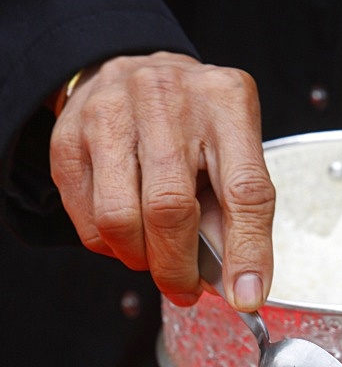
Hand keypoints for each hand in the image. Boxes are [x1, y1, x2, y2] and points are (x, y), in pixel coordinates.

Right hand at [49, 52, 274, 309]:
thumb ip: (237, 209)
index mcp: (225, 103)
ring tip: (155, 257)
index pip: (243, 190)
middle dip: (178, 268)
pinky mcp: (69, 137)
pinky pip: (87, 220)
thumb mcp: (233, 148)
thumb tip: (237, 281)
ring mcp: (111, 114)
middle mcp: (166, 99)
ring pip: (119, 219)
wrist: (132, 70)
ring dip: (140, 259)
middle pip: (170, 209)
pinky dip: (111, 246)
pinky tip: (129, 234)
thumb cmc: (194, 121)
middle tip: (186, 289)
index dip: (247, 251)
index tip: (246, 296)